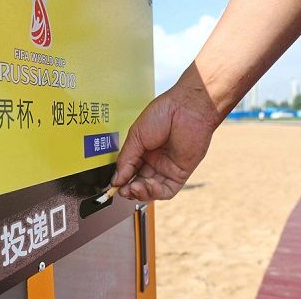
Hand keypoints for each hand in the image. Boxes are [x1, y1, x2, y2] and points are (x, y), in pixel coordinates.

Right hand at [112, 83, 216, 200]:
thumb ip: (126, 159)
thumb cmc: (164, 113)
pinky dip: (156, 192)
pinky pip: (167, 190)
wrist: (186, 108)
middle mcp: (155, 160)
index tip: (113, 185)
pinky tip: (149, 185)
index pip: (129, 171)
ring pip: (152, 190)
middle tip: (123, 190)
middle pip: (139, 183)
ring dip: (142, 193)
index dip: (121, 180)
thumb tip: (116, 179)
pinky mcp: (180, 173)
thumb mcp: (136, 135)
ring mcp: (167, 167)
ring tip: (134, 187)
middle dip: (130, 189)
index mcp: (142, 150)